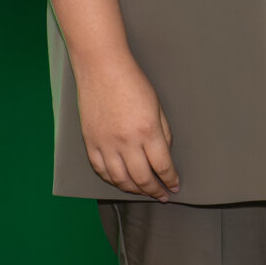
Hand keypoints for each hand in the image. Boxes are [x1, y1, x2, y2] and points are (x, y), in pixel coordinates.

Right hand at [74, 52, 176, 199]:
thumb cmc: (133, 83)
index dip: (170, 179)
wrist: (102, 69)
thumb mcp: (158, 107)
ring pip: (119, 179)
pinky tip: (120, 182)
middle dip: (154, 190)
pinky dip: (111, 180)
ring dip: (133, 189)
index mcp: (147, 131)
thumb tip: (164, 155)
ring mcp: (105, 144)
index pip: (162, 166)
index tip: (175, 186)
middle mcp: (126, 142)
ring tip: (143, 192)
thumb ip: (163, 133)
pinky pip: (100, 169)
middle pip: (142, 178)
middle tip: (162, 195)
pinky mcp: (90, 142)